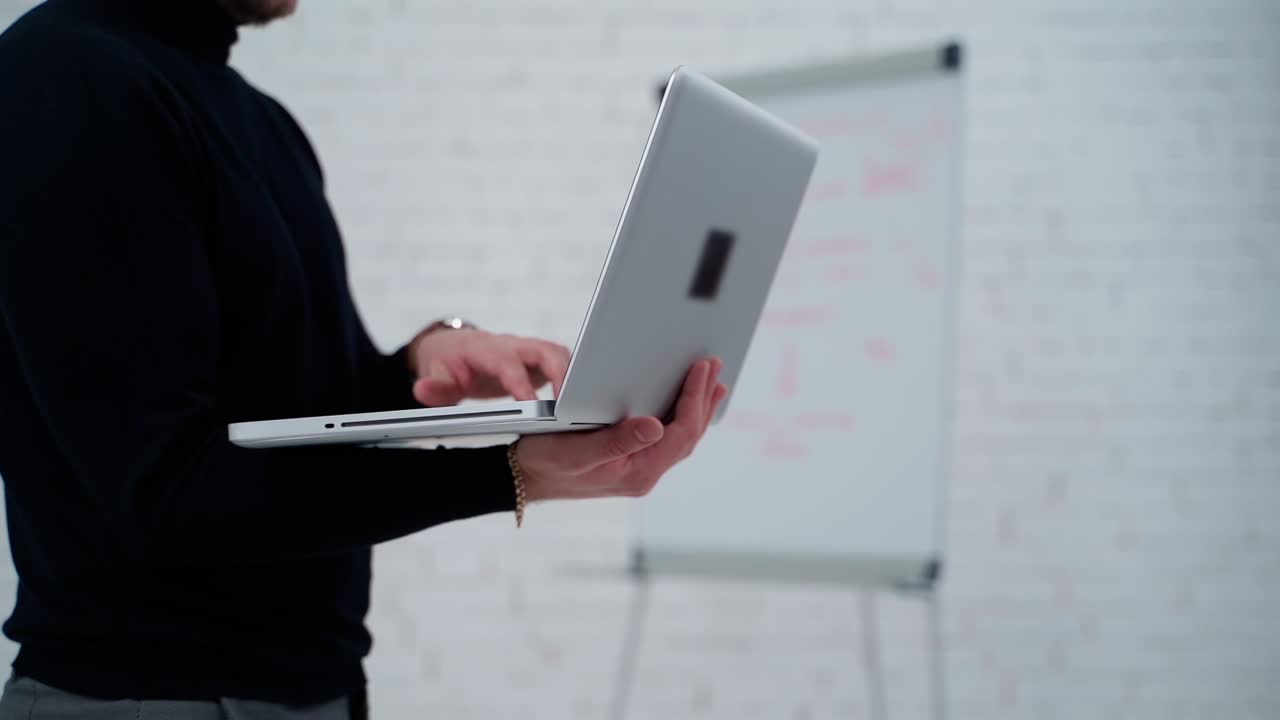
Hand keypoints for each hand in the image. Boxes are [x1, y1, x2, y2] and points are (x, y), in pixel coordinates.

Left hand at [407, 327, 570, 406]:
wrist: (452, 348)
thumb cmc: (445, 363)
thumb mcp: (434, 376)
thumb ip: (434, 387)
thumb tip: (423, 390)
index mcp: (484, 349)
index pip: (506, 362)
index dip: (520, 382)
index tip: (532, 406)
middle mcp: (510, 345)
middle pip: (544, 350)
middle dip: (561, 373)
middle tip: (571, 404)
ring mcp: (527, 350)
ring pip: (558, 353)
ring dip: (573, 375)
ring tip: (583, 405)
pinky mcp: (539, 359)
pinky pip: (562, 361)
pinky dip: (575, 377)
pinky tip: (581, 402)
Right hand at [516, 358, 727, 501]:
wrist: (524, 477)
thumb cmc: (545, 461)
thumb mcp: (577, 449)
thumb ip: (617, 440)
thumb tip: (657, 426)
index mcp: (637, 473)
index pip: (680, 434)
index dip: (694, 400)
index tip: (701, 369)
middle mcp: (644, 473)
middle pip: (688, 436)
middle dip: (703, 399)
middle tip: (715, 366)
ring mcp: (640, 468)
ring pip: (680, 437)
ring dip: (697, 407)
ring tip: (711, 381)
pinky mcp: (632, 460)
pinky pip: (667, 438)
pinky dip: (680, 416)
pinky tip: (684, 401)